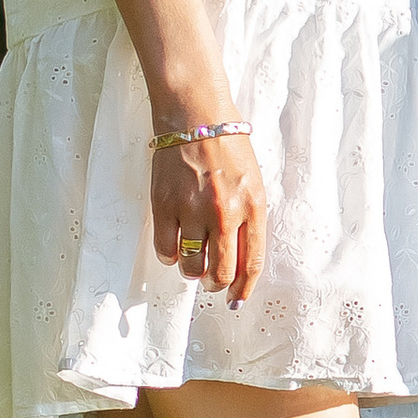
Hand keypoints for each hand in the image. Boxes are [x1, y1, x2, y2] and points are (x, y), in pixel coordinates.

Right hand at [151, 125, 265, 305]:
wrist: (195, 117)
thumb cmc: (228, 148)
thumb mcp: (252, 183)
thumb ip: (249, 220)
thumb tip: (239, 261)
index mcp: (253, 206)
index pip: (251, 262)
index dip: (243, 288)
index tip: (236, 299)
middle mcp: (225, 212)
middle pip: (221, 271)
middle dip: (217, 284)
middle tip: (212, 282)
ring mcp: (193, 210)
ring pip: (191, 265)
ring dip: (193, 272)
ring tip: (193, 263)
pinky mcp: (165, 205)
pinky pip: (166, 249)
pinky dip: (170, 256)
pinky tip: (174, 248)